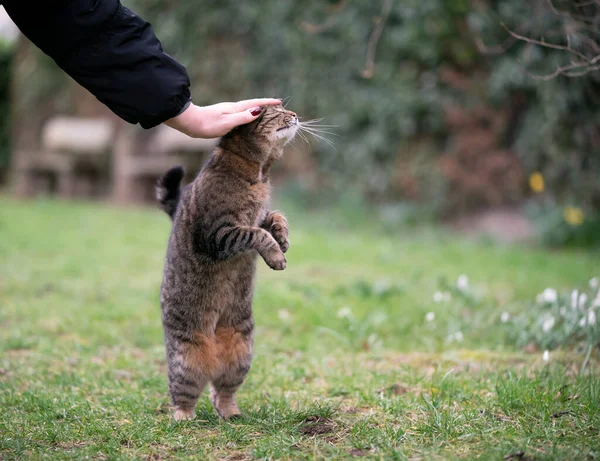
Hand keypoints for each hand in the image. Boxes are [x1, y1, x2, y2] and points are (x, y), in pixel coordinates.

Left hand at [164, 98, 281, 137]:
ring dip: (258, 110)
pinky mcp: (224, 117)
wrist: (190, 123)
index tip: (280, 101)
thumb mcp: (227, 122)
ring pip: (247, 110)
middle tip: (277, 106)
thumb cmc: (207, 124)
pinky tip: (248, 120)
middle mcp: (233, 108)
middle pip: (253, 105)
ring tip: (267, 113)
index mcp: (236, 108)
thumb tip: (258, 111)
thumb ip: (242, 117)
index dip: (268, 103)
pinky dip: (249, 116)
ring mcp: (228, 112)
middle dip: (265, 105)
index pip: (255, 104)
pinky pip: (241, 115)